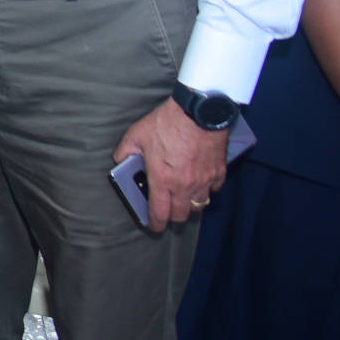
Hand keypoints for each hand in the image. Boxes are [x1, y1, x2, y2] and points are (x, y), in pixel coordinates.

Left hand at [114, 98, 229, 229]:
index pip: (159, 213)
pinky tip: (200, 181)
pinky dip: (207, 189)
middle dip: (173, 217)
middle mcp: (184, 186)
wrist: (198, 112)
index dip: (155, 224)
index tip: (154, 227)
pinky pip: (214, 189)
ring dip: (190, 205)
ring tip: (183, 198)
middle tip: (167, 210)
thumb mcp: (136, 135)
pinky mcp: (219, 172)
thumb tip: (120, 160)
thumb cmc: (166, 123)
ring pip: (199, 205)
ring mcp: (204, 181)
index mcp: (162, 180)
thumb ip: (125, 151)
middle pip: (181, 215)